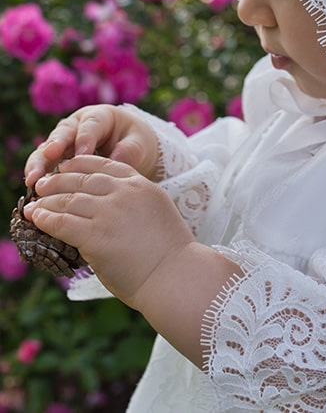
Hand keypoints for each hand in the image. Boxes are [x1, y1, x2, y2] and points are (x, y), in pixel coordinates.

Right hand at [24, 104, 158, 186]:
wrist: (130, 147)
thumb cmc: (134, 141)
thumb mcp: (139, 142)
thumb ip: (129, 150)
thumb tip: (115, 160)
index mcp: (99, 116)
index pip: (91, 124)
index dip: (86, 137)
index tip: (83, 153)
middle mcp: (77, 125)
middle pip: (62, 133)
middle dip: (54, 145)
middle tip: (49, 156)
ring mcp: (64, 141)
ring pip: (47, 149)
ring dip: (39, 164)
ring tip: (33, 179)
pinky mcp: (56, 158)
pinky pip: (44, 165)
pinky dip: (39, 177)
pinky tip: (33, 191)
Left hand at [25, 155, 194, 307]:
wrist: (175, 276)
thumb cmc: (169, 254)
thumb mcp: (156, 212)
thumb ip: (133, 203)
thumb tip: (108, 207)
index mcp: (140, 184)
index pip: (104, 164)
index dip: (80, 163)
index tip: (66, 166)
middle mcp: (124, 193)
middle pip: (82, 178)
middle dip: (58, 180)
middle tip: (42, 185)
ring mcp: (109, 213)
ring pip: (68, 199)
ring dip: (46, 201)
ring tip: (34, 205)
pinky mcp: (96, 236)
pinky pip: (63, 222)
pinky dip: (46, 219)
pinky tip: (37, 219)